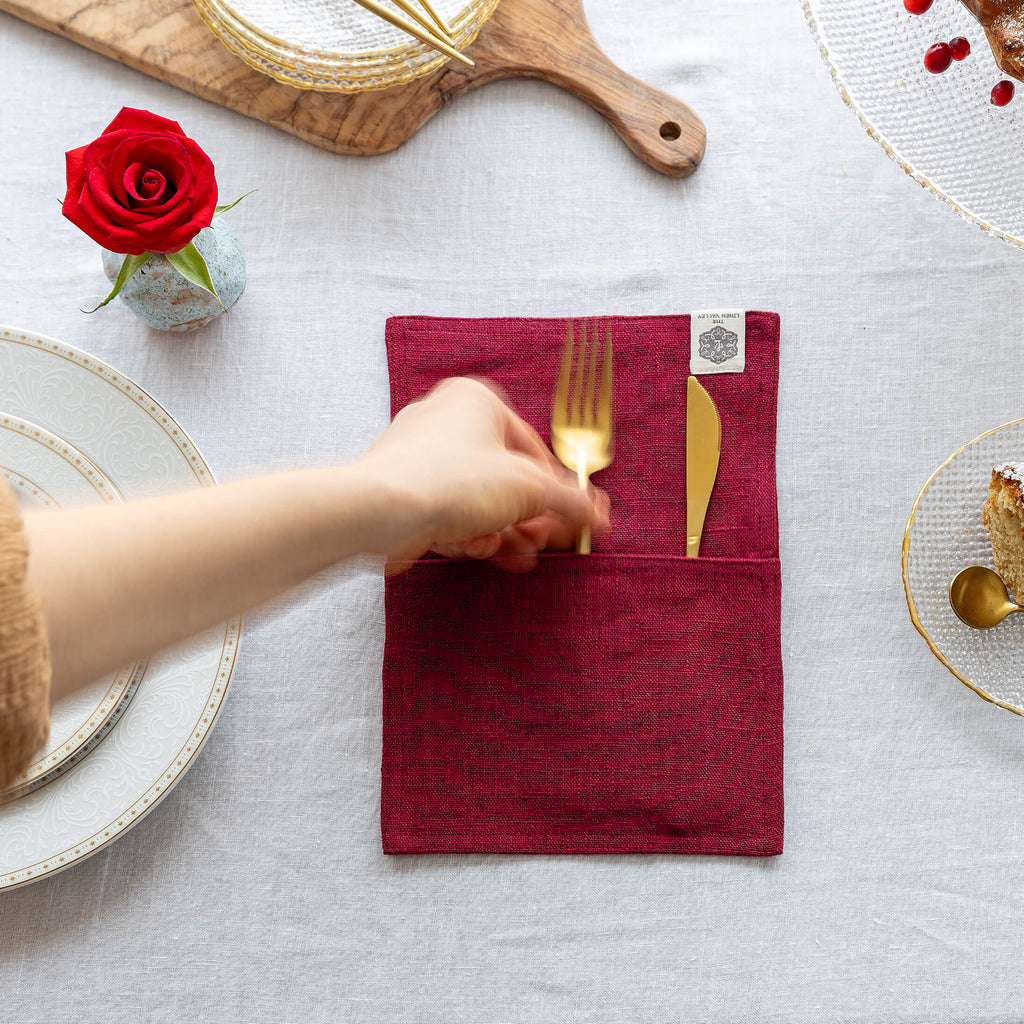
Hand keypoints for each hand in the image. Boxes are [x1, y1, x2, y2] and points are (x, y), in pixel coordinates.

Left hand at [359, 378, 608, 571]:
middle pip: (503, 479)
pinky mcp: (402, 492)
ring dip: (499, 532)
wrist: (381, 511)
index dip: (554, 490)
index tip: (569, 519)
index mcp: (476, 402)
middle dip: (525, 519)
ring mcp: (419, 457)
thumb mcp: (531, 490)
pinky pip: (446, 514)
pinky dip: (465, 535)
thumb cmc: (451, 481)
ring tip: (511, 554)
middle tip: (540, 542)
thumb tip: (599, 515)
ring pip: (476, 501)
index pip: (531, 447)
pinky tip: (474, 551)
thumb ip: (571, 502)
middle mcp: (444, 421)